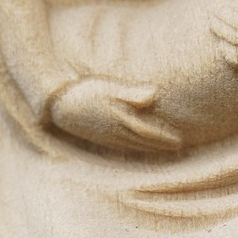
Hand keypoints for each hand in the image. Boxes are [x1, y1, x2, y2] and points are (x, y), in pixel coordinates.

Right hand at [48, 77, 181, 154]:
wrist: (58, 104)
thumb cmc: (84, 91)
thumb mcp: (108, 87)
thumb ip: (132, 93)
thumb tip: (154, 94)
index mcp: (120, 119)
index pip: (148, 132)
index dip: (164, 137)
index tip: (179, 142)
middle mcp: (115, 132)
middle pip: (142, 142)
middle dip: (160, 146)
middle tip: (177, 149)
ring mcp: (106, 137)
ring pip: (132, 146)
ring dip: (148, 150)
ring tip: (162, 150)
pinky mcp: (98, 137)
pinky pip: (120, 147)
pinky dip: (133, 150)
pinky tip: (136, 149)